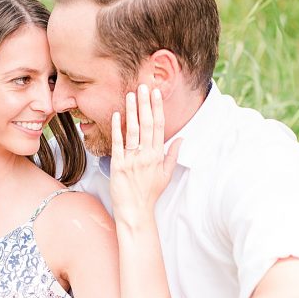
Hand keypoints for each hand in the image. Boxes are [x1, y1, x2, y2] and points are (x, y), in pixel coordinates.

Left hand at [110, 82, 181, 228]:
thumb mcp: (166, 175)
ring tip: (131, 94)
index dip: (157, 109)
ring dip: (132, 111)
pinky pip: (117, 144)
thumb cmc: (150, 194)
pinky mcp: (117, 165)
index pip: (158, 127)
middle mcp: (145, 155)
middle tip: (144, 86)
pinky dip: (117, 129)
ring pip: (132, 131)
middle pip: (146, 124)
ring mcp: (131, 160)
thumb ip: (173, 155)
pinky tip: (117, 115)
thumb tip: (181, 139)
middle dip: (145, 104)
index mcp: (158, 156)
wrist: (135, 211)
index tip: (156, 94)